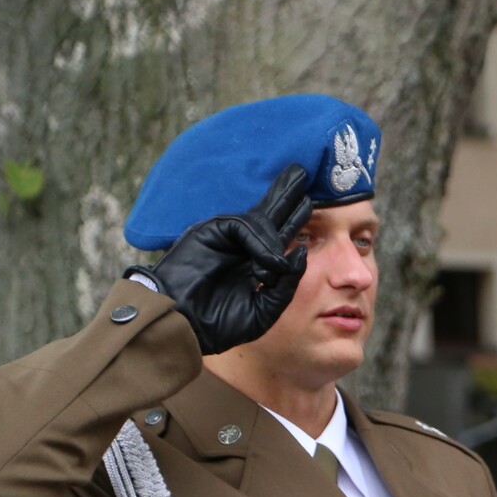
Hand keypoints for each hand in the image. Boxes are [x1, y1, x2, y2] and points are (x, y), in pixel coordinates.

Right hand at [127, 163, 312, 355]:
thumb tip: (302, 250)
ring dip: (280, 228)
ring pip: (260, 217)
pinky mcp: (211, 230)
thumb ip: (287, 284)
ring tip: (291, 237)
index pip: (281, 235)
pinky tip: (268, 264)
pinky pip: (243, 226)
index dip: (296, 219)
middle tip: (304, 171)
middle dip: (288, 194)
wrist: (185, 325)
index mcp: (256, 263)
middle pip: (270, 214)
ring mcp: (226, 237)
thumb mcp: (265, 308)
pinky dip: (260, 242)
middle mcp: (243, 246)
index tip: (312, 203)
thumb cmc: (221, 322)